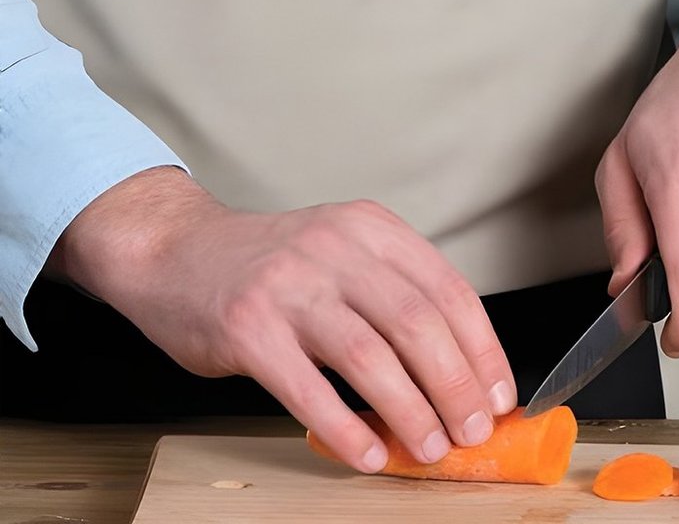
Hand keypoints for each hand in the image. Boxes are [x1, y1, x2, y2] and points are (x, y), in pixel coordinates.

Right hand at [54, 167, 514, 470]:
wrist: (175, 250)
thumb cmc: (270, 266)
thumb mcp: (341, 253)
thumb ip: (390, 295)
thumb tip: (453, 368)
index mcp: (372, 229)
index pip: (448, 289)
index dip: (482, 346)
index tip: (499, 393)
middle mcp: (338, 249)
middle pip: (418, 322)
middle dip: (456, 384)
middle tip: (473, 430)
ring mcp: (292, 287)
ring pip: (370, 355)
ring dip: (409, 409)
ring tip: (430, 448)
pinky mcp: (248, 328)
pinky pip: (307, 387)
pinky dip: (342, 427)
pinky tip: (366, 453)